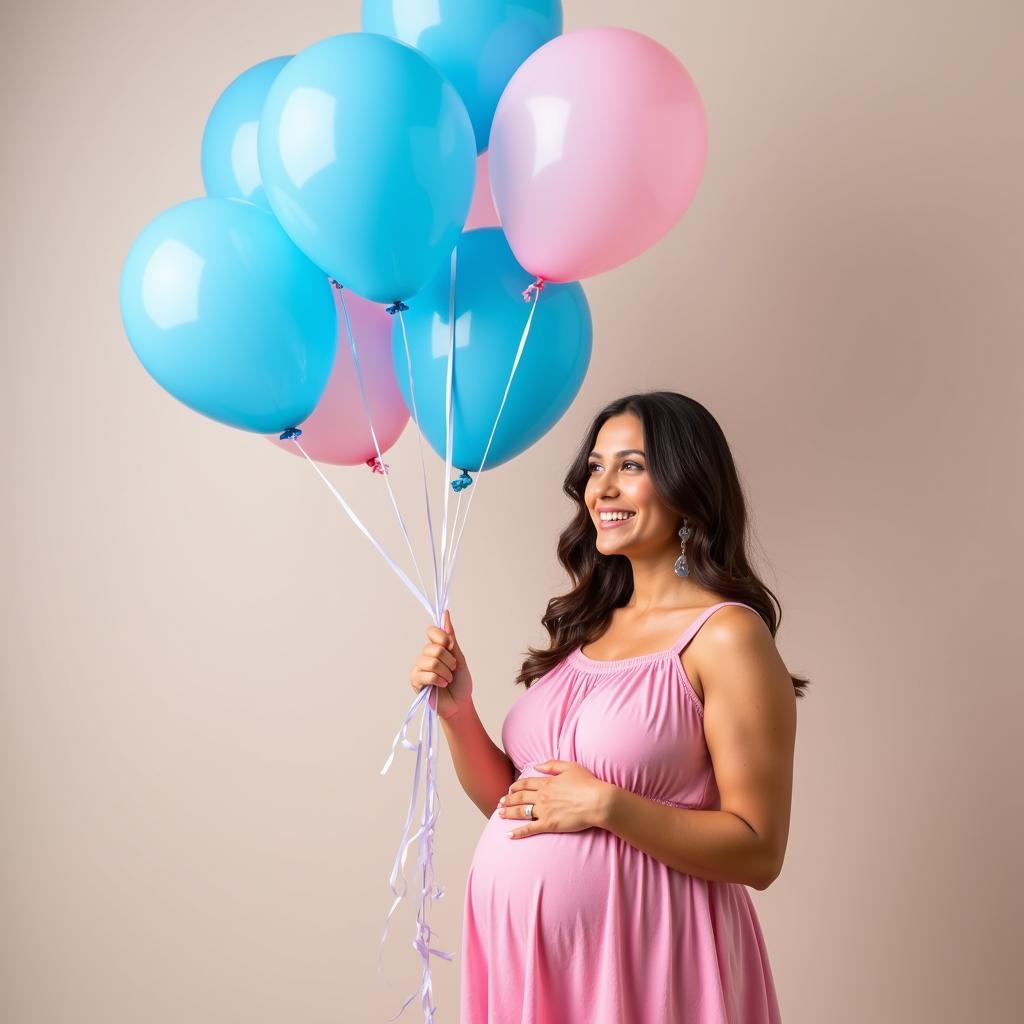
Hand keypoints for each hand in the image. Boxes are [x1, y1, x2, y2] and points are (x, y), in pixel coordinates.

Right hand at [409, 607, 473, 720]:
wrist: (460, 703)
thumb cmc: (460, 682)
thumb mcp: (459, 657)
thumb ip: (451, 637)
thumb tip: (446, 614)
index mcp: (436, 648)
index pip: (432, 631)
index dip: (442, 638)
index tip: (451, 647)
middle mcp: (425, 655)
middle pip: (435, 648)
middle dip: (449, 661)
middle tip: (452, 670)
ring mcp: (419, 667)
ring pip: (432, 662)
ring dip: (446, 672)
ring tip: (448, 679)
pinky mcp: (415, 680)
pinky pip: (427, 674)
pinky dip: (439, 680)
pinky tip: (442, 685)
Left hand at [498, 759, 613, 838]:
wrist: (597, 801)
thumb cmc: (588, 783)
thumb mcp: (570, 766)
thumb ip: (552, 765)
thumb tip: (536, 766)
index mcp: (546, 782)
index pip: (525, 784)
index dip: (515, 787)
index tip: (509, 790)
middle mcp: (542, 796)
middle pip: (519, 797)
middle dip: (508, 800)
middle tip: (500, 802)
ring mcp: (544, 811)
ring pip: (521, 811)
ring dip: (508, 812)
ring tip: (500, 814)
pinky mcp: (549, 824)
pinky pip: (529, 829)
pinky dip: (518, 832)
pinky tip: (508, 835)